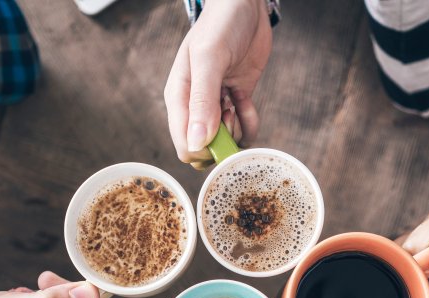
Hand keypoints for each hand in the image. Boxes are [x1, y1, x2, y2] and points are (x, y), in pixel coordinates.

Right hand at [164, 0, 271, 167]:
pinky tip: (246, 100)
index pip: (184, 145)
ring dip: (237, 129)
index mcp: (178, 98)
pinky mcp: (236, 101)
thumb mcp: (210, 58)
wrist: (245, 6)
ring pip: (226, 142)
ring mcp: (216, 105)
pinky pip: (243, 129)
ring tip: (237, 101)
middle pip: (206, 148)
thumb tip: (196, 143)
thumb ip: (202, 101)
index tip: (222, 131)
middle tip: (230, 113)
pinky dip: (249, 122)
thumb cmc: (221, 25)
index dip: (205, 150)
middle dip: (224, 141)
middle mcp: (194, 107)